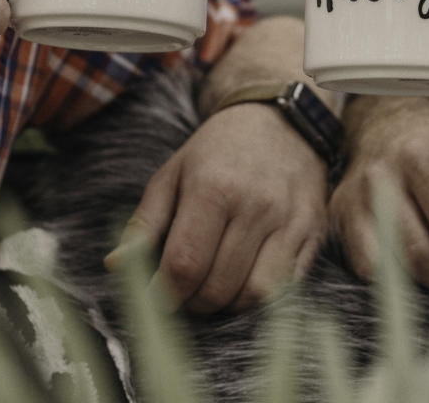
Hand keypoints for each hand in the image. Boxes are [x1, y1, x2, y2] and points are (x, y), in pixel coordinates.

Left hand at [105, 102, 326, 312]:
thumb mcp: (172, 175)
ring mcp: (289, 222)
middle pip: (218, 287)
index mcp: (213, 188)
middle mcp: (255, 206)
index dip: (163, 294)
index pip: (184, 263)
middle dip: (192, 303)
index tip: (154, 299)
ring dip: (227, 306)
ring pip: (256, 295)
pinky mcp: (312, 234)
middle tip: (182, 295)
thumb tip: (116, 266)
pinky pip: (287, 287)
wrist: (278, 123)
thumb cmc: (216, 151)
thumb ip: (144, 224)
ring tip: (211, 289)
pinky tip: (242, 281)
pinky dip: (260, 298)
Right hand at [331, 96, 428, 290]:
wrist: (385, 124)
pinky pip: (366, 267)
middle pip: (420, 253)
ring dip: (426, 281)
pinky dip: (395, 277)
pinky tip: (414, 263)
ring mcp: (354, 199)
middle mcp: (381, 178)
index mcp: (422, 156)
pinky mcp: (339, 216)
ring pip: (390, 267)